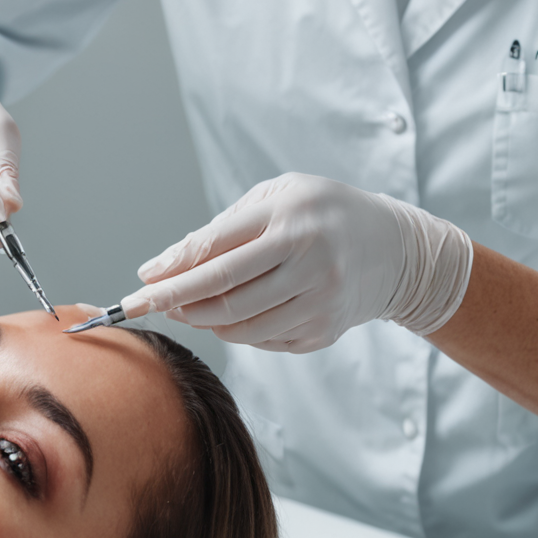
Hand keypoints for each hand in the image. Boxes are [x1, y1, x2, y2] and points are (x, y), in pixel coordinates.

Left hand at [135, 173, 471, 352]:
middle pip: (223, 292)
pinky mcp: (325, 329)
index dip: (173, 270)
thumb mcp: (278, 198)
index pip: (216, 249)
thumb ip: (224, 229)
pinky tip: (224, 317)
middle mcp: (308, 259)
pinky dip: (234, 331)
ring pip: (240, 324)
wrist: (395, 249)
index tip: (141, 281)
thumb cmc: (321, 214)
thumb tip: (168, 268)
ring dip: (199, 320)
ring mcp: (320, 299)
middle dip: (175, 302)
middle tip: (144, 303)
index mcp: (291, 217)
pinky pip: (262, 338)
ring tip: (181, 308)